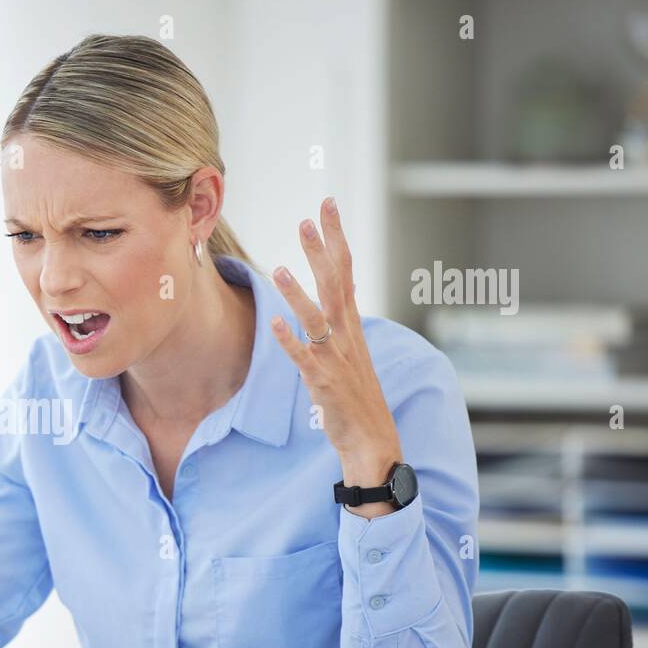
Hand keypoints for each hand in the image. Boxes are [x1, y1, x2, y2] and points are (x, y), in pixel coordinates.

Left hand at [268, 197, 402, 517]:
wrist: (372, 442)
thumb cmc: (356, 399)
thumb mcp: (349, 353)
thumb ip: (337, 324)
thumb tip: (329, 295)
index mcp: (352, 327)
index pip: (346, 271)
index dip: (336, 238)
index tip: (328, 205)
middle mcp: (346, 337)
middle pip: (335, 284)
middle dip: (322, 251)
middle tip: (309, 217)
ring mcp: (335, 359)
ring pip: (318, 319)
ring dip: (299, 293)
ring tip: (280, 267)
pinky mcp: (322, 383)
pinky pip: (304, 358)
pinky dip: (291, 340)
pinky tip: (275, 323)